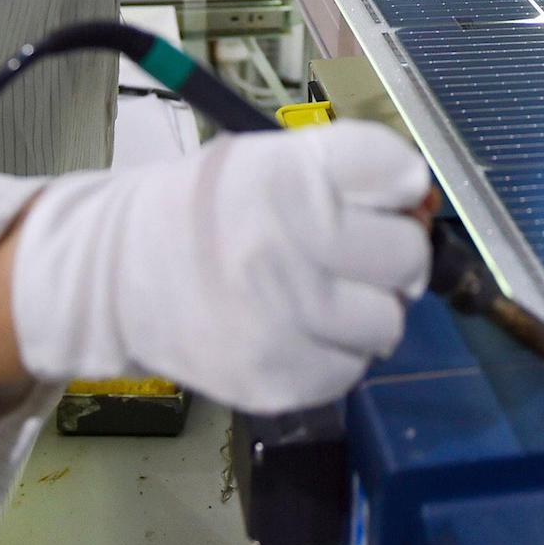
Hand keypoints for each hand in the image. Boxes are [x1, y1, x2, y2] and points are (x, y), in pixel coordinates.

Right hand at [9, 122, 433, 412]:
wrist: (118, 277)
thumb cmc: (209, 210)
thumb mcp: (268, 162)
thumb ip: (350, 173)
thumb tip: (424, 203)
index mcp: (287, 177)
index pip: (398, 172)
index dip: (398, 185)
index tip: (377, 194)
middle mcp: (287, 247)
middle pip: (408, 256)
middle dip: (391, 254)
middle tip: (351, 253)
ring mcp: (282, 322)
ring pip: (388, 324)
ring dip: (367, 311)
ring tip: (321, 295)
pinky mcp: (277, 382)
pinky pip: (351, 370)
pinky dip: (336, 353)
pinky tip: (297, 330)